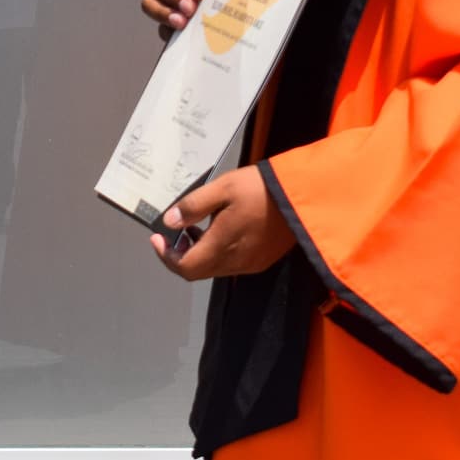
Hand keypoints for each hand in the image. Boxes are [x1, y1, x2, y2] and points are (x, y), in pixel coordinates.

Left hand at [149, 166, 295, 280]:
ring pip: (214, 269)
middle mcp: (235, 262)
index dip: (166, 256)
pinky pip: (232, 264)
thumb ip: (193, 206)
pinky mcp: (262, 260)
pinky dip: (217, 253)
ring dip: (199, 254)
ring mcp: (250, 264)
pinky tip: (220, 231)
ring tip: (195, 228)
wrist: (301, 195)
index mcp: (221, 246)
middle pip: (198, 271)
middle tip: (175, 232)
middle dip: (180, 255)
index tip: (157, 238)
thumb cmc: (259, 188)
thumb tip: (169, 222)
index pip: (185, 267)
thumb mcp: (222, 188)